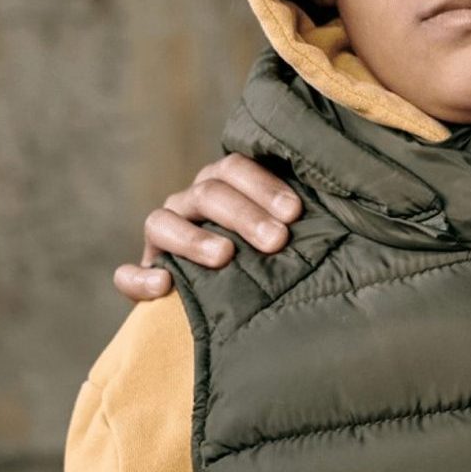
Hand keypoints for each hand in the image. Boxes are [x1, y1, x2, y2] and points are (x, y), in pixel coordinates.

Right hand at [112, 154, 303, 301]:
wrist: (230, 303)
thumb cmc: (267, 258)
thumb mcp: (280, 234)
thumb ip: (295, 221)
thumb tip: (343, 219)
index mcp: (221, 185)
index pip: (235, 168)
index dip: (263, 186)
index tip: (295, 212)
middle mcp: (189, 204)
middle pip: (208, 193)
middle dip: (244, 214)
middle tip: (276, 240)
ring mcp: (162, 237)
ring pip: (163, 222)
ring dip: (194, 238)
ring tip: (225, 256)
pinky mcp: (143, 273)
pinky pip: (127, 274)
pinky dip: (139, 278)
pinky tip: (164, 285)